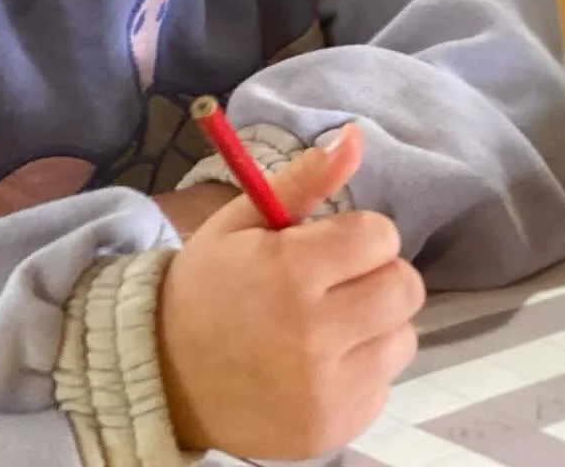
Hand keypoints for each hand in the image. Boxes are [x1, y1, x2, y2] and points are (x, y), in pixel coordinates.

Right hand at [157, 125, 425, 458]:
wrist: (160, 378)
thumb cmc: (210, 288)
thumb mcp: (245, 222)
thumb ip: (306, 178)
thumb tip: (355, 135)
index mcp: (291, 273)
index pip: (381, 235)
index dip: (359, 237)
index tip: (327, 250)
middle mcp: (313, 335)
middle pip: (404, 287)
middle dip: (377, 277)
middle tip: (336, 287)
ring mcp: (323, 391)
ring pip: (403, 336)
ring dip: (375, 326)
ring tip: (328, 327)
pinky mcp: (330, 429)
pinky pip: (384, 384)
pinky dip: (362, 372)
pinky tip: (321, 367)